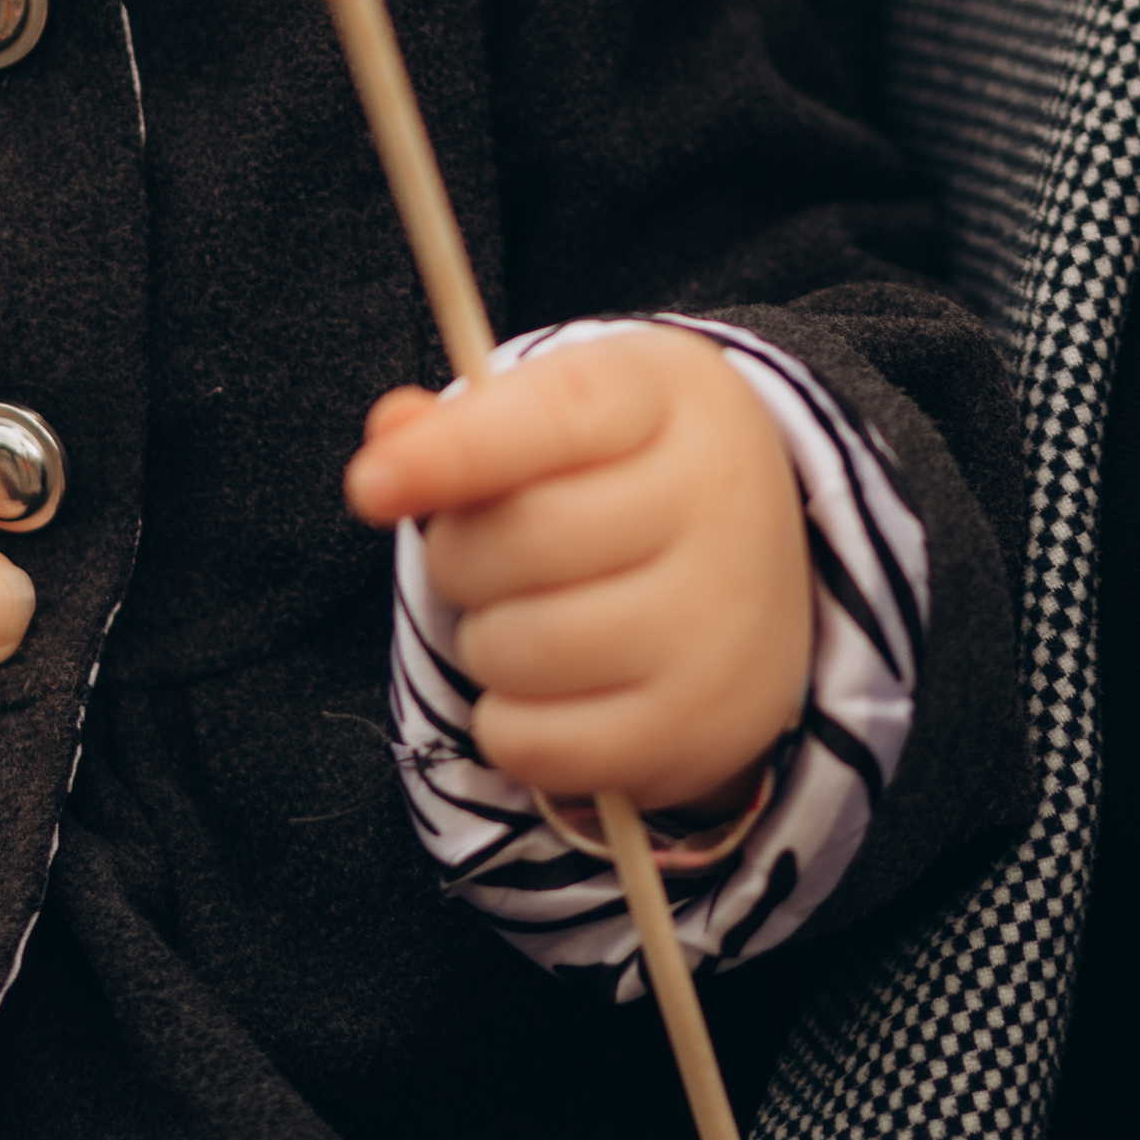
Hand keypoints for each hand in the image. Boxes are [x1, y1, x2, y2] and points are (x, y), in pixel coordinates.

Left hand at [346, 326, 811, 816]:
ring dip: (484, 639)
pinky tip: (549, 687)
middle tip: (487, 556)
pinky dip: (509, 723)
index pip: (553, 419)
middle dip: (460, 554)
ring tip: (529, 616)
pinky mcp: (696, 727)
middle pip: (516, 541)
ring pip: (516, 647)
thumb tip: (391, 432)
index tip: (370, 486)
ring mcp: (716, 622)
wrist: (769, 577)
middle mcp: (716, 502)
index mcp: (670, 397)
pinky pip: (534, 742)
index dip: (455, 453)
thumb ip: (471, 422)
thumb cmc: (628, 479)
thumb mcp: (569, 417)